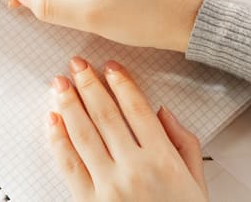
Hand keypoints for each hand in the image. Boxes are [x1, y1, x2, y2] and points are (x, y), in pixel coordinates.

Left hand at [48, 56, 207, 201]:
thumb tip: (162, 111)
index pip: (137, 109)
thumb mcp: (197, 180)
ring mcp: (109, 186)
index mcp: (162, 158)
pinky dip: (58, 140)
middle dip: (89, 85)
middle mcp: (134, 168)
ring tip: (60, 85)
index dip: (122, 83)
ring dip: (69, 105)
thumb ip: (184, 142)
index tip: (110, 66)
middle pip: (106, 115)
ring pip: (84, 135)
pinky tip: (52, 121)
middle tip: (77, 64)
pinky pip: (69, 165)